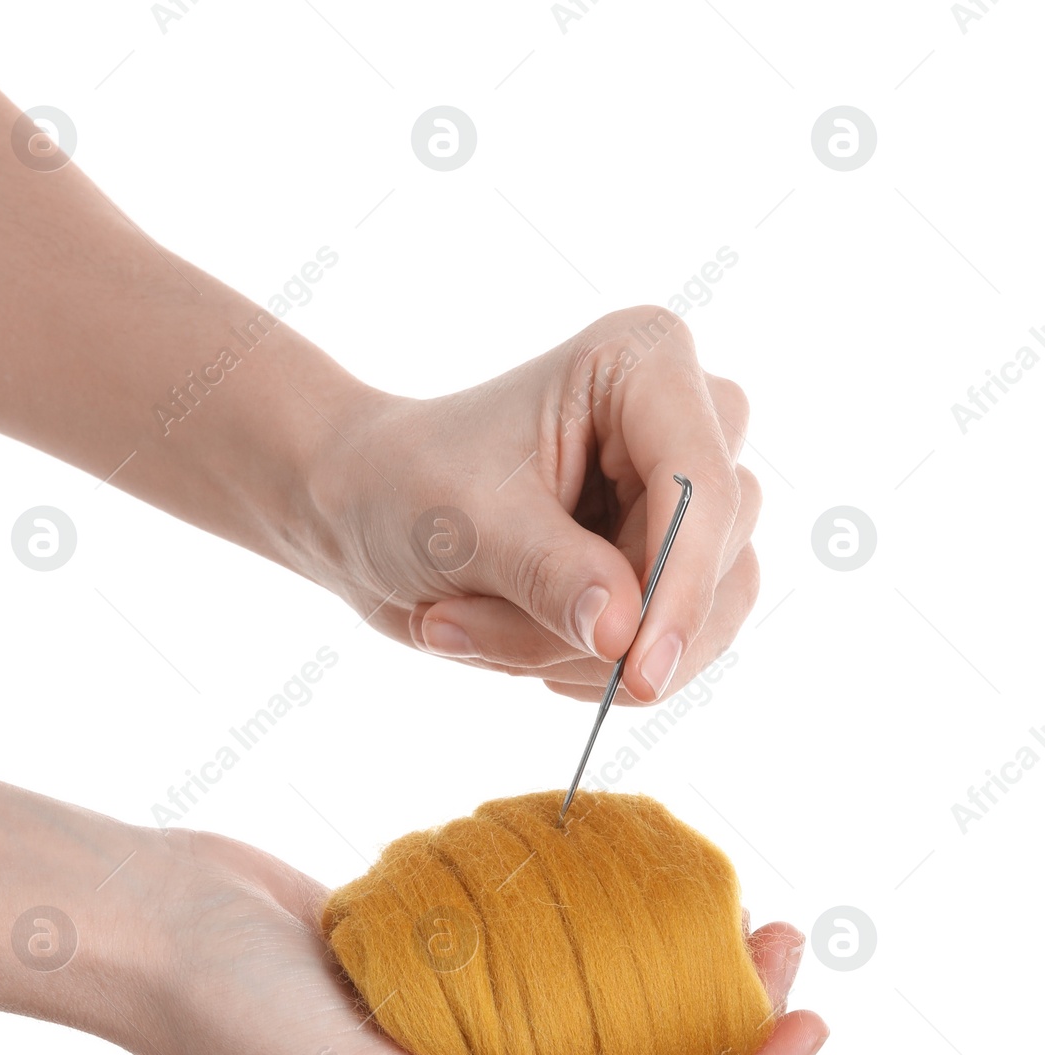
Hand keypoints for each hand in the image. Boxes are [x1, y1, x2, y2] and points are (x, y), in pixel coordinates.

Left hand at [303, 306, 760, 703]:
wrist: (365, 509)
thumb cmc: (406, 484)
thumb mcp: (466, 525)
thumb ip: (551, 576)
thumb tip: (623, 636)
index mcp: (644, 364)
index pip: (703, 486)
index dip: (681, 583)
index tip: (641, 670)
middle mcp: (688, 421)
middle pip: (709, 558)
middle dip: (594, 624)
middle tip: (456, 625)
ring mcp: (687, 498)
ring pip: (702, 613)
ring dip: (581, 655)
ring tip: (462, 627)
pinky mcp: (673, 562)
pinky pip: (675, 644)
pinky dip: (589, 669)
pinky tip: (507, 642)